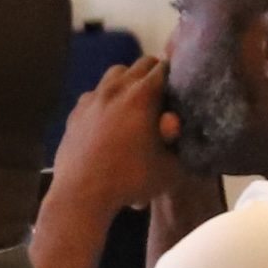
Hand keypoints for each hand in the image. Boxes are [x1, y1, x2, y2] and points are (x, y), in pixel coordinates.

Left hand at [28, 42, 200, 267]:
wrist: (76, 202)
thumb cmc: (128, 187)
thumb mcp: (169, 167)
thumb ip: (183, 143)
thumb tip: (197, 132)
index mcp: (140, 96)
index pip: (167, 64)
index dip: (181, 68)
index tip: (192, 70)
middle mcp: (111, 91)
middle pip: (140, 65)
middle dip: (155, 76)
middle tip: (169, 91)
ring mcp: (87, 102)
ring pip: (114, 78)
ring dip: (129, 86)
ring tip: (141, 106)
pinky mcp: (71, 118)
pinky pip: (94, 98)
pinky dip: (107, 103)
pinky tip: (115, 123)